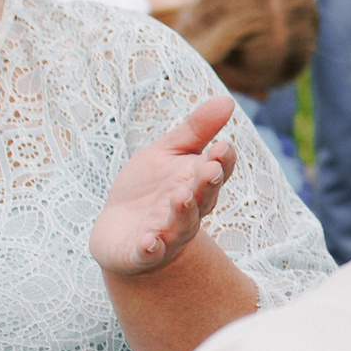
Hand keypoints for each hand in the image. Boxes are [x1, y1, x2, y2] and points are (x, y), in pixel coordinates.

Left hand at [90, 95, 239, 276]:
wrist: (122, 231)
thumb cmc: (150, 188)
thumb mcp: (169, 152)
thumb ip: (197, 129)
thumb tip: (228, 99)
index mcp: (199, 182)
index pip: (219, 170)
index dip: (222, 160)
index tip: (221, 147)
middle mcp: (190, 209)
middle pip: (204, 197)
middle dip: (206, 184)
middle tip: (209, 169)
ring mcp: (167, 232)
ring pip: (181, 224)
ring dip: (183, 212)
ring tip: (181, 196)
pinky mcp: (142, 252)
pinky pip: (149, 252)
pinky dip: (151, 248)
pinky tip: (149, 242)